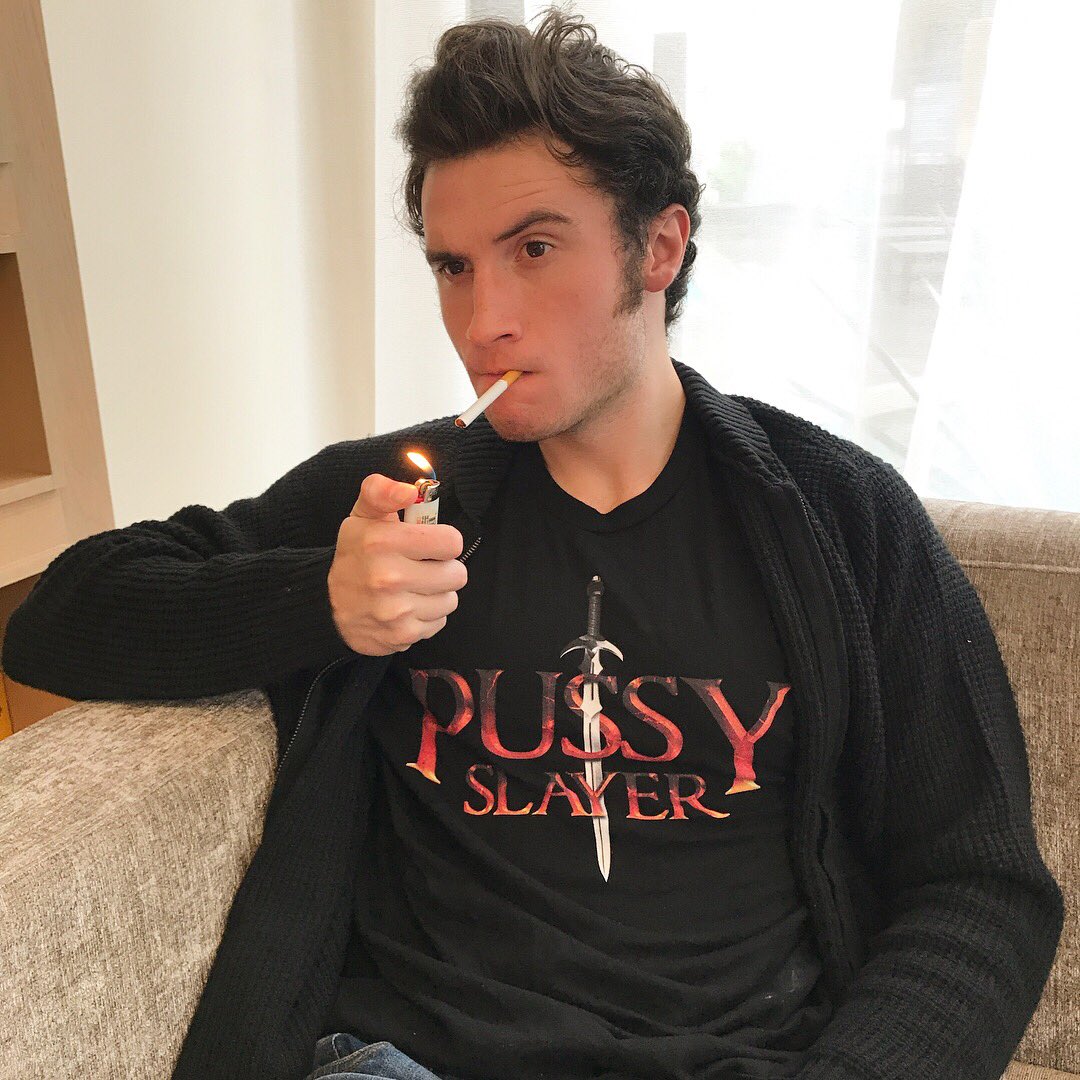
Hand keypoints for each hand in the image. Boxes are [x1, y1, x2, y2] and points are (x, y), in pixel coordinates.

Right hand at [327, 473, 467, 655]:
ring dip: (437, 593)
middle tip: (421, 567)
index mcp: (382, 542)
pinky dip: (427, 615)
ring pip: (450, 599)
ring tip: (413, 587)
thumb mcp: (362, 516)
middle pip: (457, 574)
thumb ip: (382, 491)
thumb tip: (409, 490)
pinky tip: (407, 607)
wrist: (326, 606)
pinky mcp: (402, 635)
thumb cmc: (355, 556)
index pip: (452, 542)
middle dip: (443, 568)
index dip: (443, 541)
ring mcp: (396, 610)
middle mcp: (389, 577)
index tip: (429, 544)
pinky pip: (439, 621)